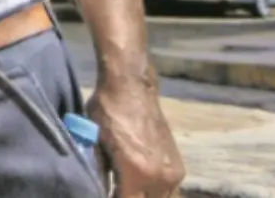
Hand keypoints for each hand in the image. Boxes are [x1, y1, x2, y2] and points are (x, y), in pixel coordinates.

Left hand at [87, 78, 184, 196]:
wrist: (132, 87)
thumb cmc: (108, 111)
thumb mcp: (96, 142)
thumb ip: (100, 172)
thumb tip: (99, 190)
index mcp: (137, 173)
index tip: (104, 194)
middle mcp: (160, 177)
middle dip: (129, 197)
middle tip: (115, 190)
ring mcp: (173, 173)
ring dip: (144, 196)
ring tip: (127, 187)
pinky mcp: (179, 165)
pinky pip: (168, 191)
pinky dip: (154, 192)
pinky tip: (140, 186)